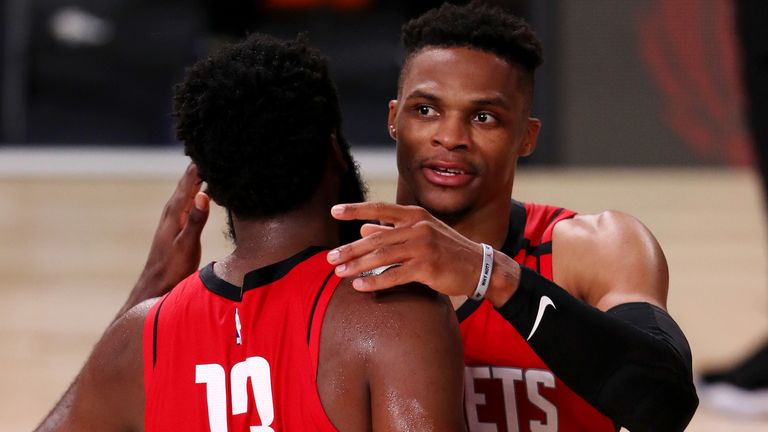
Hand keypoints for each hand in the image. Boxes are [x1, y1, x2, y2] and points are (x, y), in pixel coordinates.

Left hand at [119, 163, 209, 315]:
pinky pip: (189, 201)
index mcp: (175, 213)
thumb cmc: (171, 269)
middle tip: (211, 148)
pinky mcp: (177, 227)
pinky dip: (197, 191)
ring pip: (187, 190)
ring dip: (197, 177)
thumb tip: (204, 194)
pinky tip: (203, 192)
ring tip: (208, 163)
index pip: (189, 181)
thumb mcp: (187, 246)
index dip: (200, 165)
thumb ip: (196, 220)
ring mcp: (174, 219)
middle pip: (187, 182)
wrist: (155, 287)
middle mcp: (172, 212)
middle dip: (198, 166)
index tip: (211, 147)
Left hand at [327, 202, 487, 297]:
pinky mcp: (428, 268)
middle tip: (330, 258)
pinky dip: (375, 281)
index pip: (379, 208)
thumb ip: (392, 230)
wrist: (478, 266)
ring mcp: (423, 246)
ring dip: (357, 266)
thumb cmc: (447, 249)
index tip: (334, 211)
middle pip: (375, 238)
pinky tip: (360, 286)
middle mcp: (418, 227)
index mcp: (415, 215)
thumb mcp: (421, 233)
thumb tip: (364, 227)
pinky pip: (394, 275)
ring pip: (382, 256)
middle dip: (350, 249)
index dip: (355, 209)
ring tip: (339, 272)